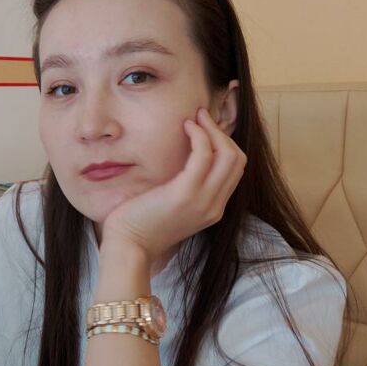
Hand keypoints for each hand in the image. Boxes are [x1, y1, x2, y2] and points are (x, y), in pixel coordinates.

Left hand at [101, 107, 246, 265]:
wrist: (128, 248)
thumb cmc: (141, 225)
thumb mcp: (172, 206)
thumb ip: (185, 188)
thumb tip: (183, 160)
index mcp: (213, 209)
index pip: (234, 170)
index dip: (224, 144)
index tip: (206, 129)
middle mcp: (215, 206)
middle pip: (238, 159)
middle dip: (222, 133)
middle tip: (201, 117)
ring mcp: (204, 201)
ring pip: (228, 154)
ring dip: (212, 130)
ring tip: (194, 118)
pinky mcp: (186, 193)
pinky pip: (204, 155)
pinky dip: (199, 135)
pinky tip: (186, 127)